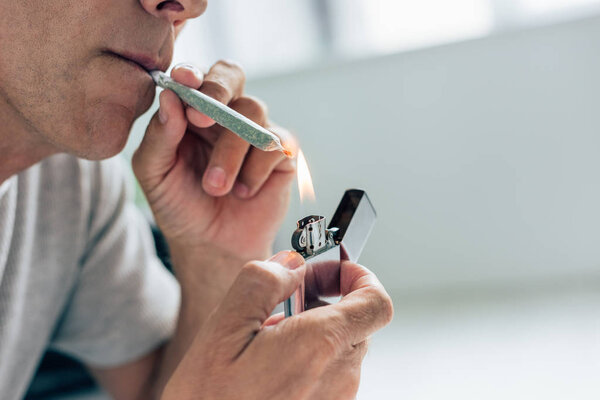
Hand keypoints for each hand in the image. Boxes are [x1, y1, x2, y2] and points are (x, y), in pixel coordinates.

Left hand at [132, 61, 296, 263]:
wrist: (211, 245)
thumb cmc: (180, 206)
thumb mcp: (154, 174)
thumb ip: (158, 136)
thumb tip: (168, 97)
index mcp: (192, 111)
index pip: (196, 76)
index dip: (192, 73)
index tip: (184, 82)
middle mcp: (226, 114)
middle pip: (232, 74)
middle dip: (218, 89)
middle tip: (202, 119)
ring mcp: (256, 131)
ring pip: (252, 112)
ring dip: (230, 151)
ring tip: (215, 187)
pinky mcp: (282, 154)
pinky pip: (275, 144)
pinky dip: (255, 171)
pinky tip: (243, 192)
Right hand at [161, 251, 393, 399]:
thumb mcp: (223, 329)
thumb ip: (263, 282)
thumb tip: (292, 263)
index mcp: (319, 345)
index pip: (375, 301)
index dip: (359, 276)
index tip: (331, 270)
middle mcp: (338, 376)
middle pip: (356, 319)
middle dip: (325, 298)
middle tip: (285, 298)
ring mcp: (334, 398)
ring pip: (340, 345)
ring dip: (312, 328)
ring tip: (267, 335)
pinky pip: (327, 372)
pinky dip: (307, 355)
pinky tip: (268, 362)